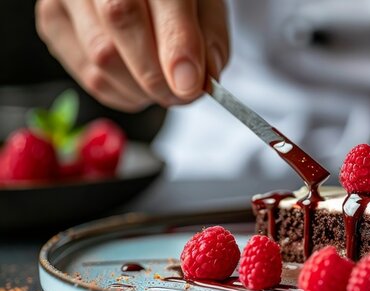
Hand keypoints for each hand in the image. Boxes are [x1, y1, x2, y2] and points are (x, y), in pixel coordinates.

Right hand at [36, 0, 229, 111]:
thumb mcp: (206, 7)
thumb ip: (209, 38)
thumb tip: (195, 81)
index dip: (177, 46)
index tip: (191, 85)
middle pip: (122, 22)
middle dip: (157, 75)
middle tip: (182, 96)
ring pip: (101, 56)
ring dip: (140, 90)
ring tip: (164, 89)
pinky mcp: (53, 20)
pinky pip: (88, 74)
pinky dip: (121, 92)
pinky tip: (138, 85)